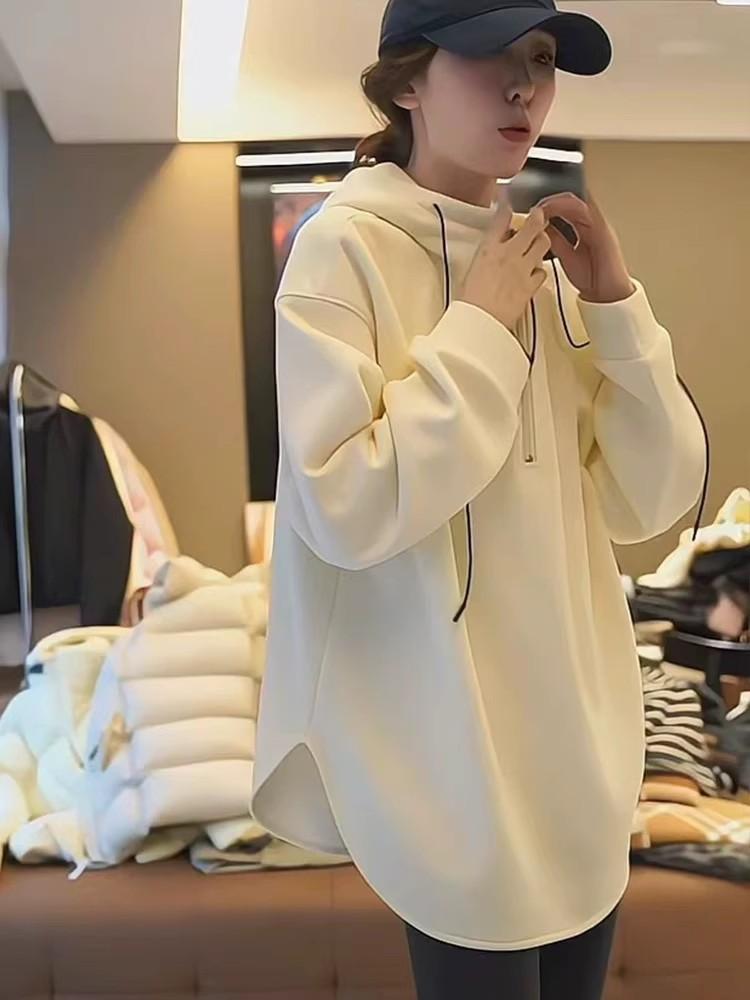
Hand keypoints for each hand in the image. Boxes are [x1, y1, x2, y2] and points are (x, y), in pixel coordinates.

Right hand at [458, 202, 550, 330]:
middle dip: (537, 217)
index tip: (507, 202)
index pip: (500, 219)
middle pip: (531, 226)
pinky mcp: (531, 286)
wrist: (480, 321)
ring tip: (541, 241)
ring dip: (543, 240)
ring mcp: (522, 269)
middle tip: (539, 215)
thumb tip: (491, 253)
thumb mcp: (469, 272)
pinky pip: (542, 271)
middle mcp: (508, 254)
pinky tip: (535, 272)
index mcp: (488, 249)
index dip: (506, 207)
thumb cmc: (468, 302)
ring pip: (543, 244)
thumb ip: (484, 258)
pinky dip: (540, 270)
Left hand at [532, 189, 635, 302]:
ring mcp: (600, 225)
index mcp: (584, 228)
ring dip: (560, 202)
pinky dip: (572, 209)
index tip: (532, 210)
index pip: (566, 207)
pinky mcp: (603, 231)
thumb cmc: (591, 277)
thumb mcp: (566, 256)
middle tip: (535, 207)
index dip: (549, 204)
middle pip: (572, 200)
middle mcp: (593, 223)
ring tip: (544, 206)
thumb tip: (541, 229)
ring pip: (579, 202)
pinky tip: (559, 209)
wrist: (608, 293)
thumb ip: (556, 240)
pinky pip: (589, 213)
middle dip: (552, 201)